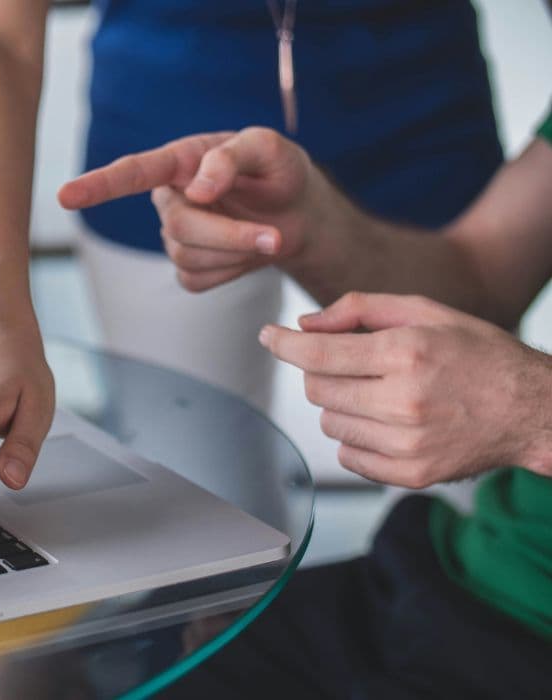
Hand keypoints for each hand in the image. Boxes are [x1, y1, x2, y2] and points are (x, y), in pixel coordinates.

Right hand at [59, 128, 329, 290]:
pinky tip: (246, 254)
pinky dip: (231, 272)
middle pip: (178, 227)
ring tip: (268, 236)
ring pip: (187, 257)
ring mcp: (176, 236)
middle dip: (228, 235)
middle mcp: (170, 197)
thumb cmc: (279, 172)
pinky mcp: (189, 268)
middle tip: (273, 236)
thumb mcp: (269, 149)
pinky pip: (197, 280)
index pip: (132, 173)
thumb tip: (198, 189)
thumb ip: (232, 157)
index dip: (98, 186)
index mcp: (181, 161)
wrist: (299, 214)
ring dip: (236, 252)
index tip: (65, 196)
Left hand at [260, 292, 551, 486]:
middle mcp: (404, 401)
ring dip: (340, 405)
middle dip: (322, 371)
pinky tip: (386, 422)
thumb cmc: (478, 355)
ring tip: (379, 393)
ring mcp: (407, 444)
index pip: (318, 354)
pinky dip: (355, 438)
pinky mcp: (411, 475)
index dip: (284, 344)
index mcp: (406, 354)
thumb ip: (359, 309)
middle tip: (353, 364)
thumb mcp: (425, 312)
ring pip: (329, 423)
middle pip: (317, 389)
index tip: (268, 336)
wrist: (532, 410)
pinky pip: (348, 456)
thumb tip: (305, 325)